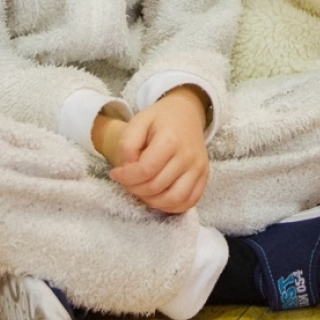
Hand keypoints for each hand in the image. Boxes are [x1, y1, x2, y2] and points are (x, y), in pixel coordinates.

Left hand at [105, 86, 209, 213]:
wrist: (187, 113)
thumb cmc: (160, 119)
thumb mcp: (138, 122)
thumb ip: (127, 145)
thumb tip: (127, 170)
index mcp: (171, 140)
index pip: (146, 170)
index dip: (126, 177)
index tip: (115, 173)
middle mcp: (188, 156)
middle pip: (157, 187)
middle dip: (135, 189)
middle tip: (127, 181)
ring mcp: (199, 168)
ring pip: (174, 199)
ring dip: (152, 201)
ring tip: (141, 190)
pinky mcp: (204, 176)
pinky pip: (189, 201)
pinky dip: (171, 206)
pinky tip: (158, 197)